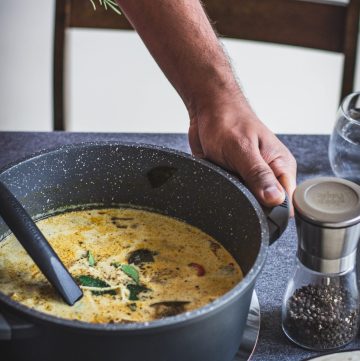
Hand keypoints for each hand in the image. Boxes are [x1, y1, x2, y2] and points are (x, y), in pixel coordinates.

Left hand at [188, 95, 296, 210]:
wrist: (207, 110)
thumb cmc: (227, 121)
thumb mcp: (242, 149)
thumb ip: (258, 175)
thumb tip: (276, 200)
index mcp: (280, 166)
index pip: (287, 201)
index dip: (274, 212)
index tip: (257, 212)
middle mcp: (269, 173)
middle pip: (267, 205)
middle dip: (251, 205)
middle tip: (236, 193)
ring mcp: (252, 177)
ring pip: (249, 201)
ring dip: (236, 198)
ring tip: (227, 183)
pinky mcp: (237, 178)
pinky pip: (234, 194)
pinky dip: (226, 192)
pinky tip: (220, 185)